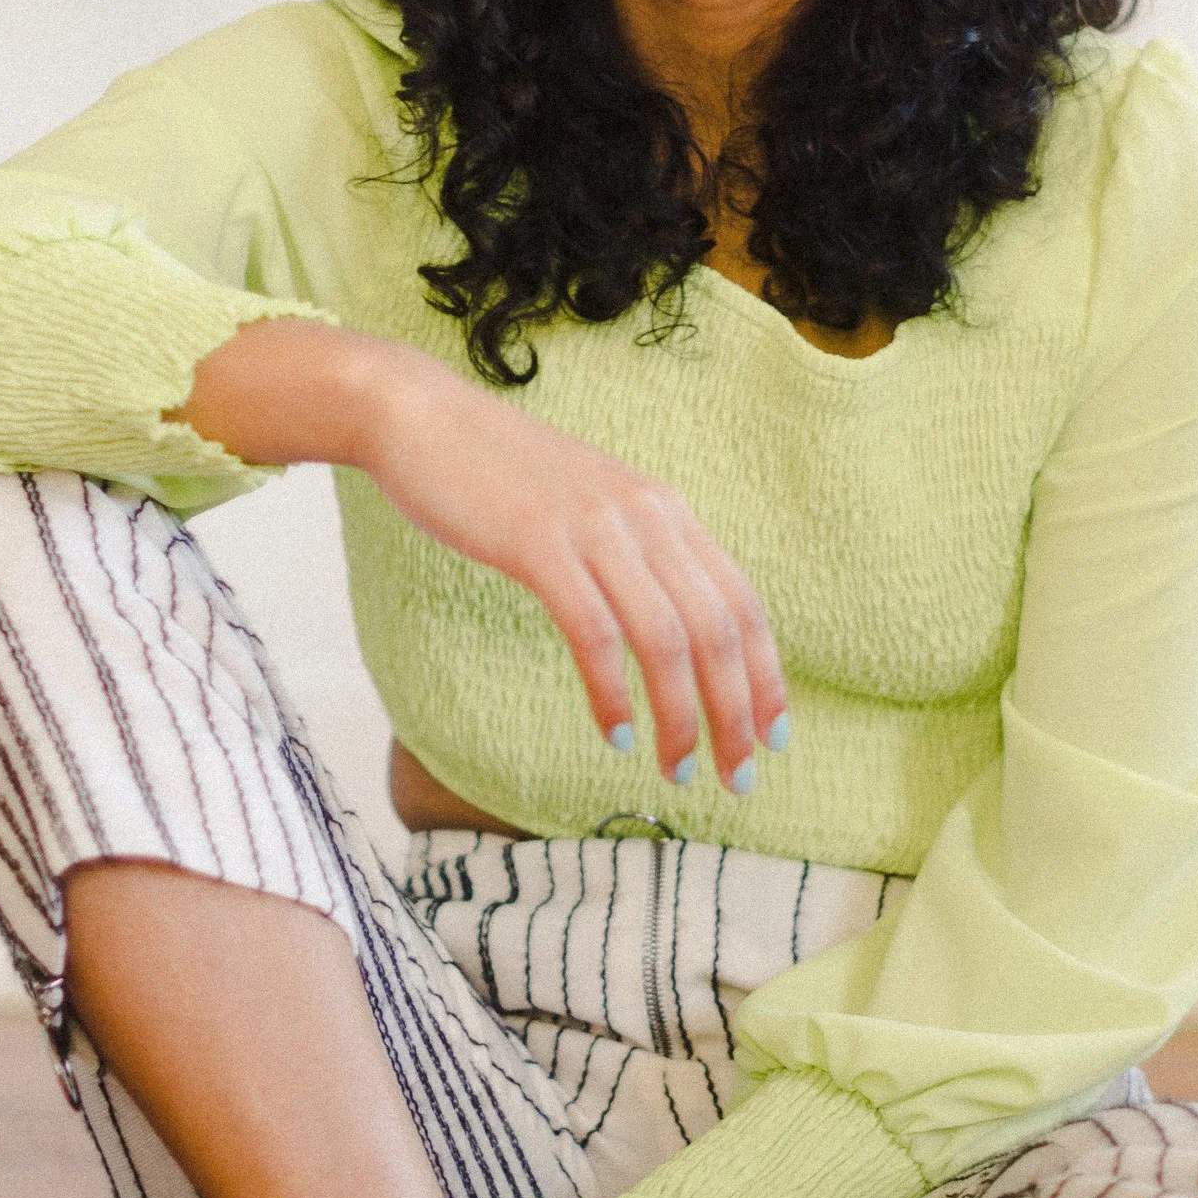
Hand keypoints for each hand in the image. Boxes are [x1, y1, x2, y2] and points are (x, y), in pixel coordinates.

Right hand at [214, 322, 790, 788]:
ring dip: (681, 716)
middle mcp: (645, 515)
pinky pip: (593, 632)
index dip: (766, 676)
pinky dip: (612, 692)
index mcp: (666, 510)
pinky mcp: (538, 543)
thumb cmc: (502, 478)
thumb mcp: (591, 509)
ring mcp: (593, 527)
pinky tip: (614, 734)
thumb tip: (674, 632)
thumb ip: (636, 556)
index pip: (742, 603)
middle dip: (736, 712)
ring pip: (665, 637)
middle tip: (737, 779)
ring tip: (678, 769)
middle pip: (717, 629)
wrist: (423, 418)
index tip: (774, 739)